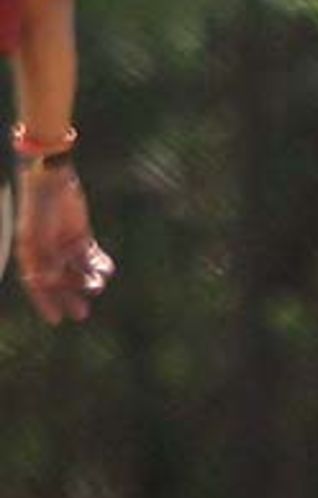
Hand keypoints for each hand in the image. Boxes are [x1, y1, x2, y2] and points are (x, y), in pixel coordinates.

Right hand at [14, 164, 114, 326]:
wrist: (50, 178)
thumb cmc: (39, 206)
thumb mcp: (38, 235)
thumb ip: (43, 258)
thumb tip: (46, 282)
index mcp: (30, 255)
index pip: (36, 285)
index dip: (45, 303)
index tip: (57, 319)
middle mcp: (46, 252)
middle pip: (59, 282)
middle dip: (70, 297)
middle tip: (82, 313)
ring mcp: (63, 244)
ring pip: (77, 270)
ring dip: (87, 280)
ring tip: (98, 285)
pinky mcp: (79, 234)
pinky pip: (90, 255)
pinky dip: (99, 264)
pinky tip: (107, 270)